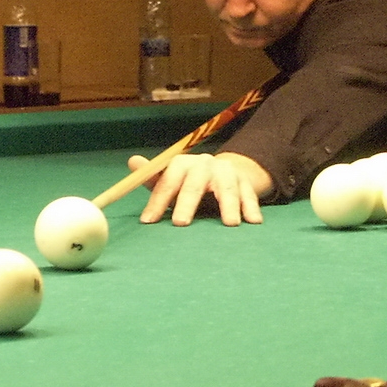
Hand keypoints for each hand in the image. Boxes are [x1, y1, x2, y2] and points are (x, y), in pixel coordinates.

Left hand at [131, 151, 272, 226]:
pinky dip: (252, 208)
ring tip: (230, 224)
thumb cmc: (188, 183)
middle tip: (180, 223)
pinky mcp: (246, 183)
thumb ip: (152, 177)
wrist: (222, 173)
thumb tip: (133, 162)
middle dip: (187, 202)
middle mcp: (205, 165)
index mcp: (183, 164)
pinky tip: (254, 221)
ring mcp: (227, 173)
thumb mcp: (170, 179)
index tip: (149, 220)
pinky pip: (250, 195)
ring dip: (229, 205)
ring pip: (228, 188)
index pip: (169, 179)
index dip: (158, 199)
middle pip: (196, 182)